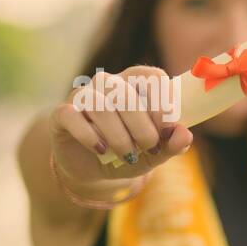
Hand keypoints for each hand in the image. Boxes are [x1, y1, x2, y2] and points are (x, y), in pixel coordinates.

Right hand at [49, 65, 193, 187]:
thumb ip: (171, 145)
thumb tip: (184, 134)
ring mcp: (83, 96)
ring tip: (126, 154)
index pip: (152, 76)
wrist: (92, 169)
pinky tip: (101, 150)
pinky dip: (89, 135)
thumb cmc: (128, 153)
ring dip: (118, 135)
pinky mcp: (62, 114)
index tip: (167, 129)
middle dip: (142, 127)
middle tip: (149, 148)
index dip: (162, 101)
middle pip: (126, 93)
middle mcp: (108, 84)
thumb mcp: (153, 154)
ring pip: (100, 105)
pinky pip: (72, 115)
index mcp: (136, 85)